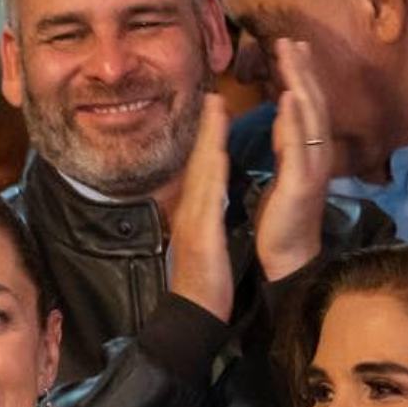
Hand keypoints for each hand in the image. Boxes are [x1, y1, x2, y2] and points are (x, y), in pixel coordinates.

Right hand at [166, 94, 233, 322]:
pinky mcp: (200, 235)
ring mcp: (193, 221)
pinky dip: (211, 175)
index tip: (215, 106)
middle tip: (213, 94)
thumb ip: (209, 215)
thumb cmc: (204, 280)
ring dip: (208, 140)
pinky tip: (217, 155)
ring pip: (201, 174)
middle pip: (198, 162)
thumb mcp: (207, 240)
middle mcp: (190, 210)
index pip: (203, 168)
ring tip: (216, 110)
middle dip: (207, 128)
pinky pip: (207, 199)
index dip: (209, 136)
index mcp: (196, 211)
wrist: (193, 312)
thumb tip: (214, 195)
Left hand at [254, 39, 334, 281]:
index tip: (292, 47)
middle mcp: (317, 153)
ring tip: (290, 54)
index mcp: (309, 150)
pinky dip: (294, 119)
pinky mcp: (300, 182)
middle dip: (303, 69)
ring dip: (300, 82)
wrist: (286, 254)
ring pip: (309, 115)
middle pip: (313, 102)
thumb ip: (285, 141)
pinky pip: (299, 145)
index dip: (302, 75)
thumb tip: (281, 112)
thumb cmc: (281, 215)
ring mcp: (312, 166)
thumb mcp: (282, 169)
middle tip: (290, 38)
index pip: (308, 104)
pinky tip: (289, 97)